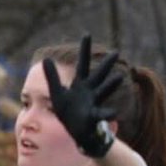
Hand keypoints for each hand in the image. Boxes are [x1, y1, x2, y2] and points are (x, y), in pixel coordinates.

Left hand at [42, 34, 123, 157]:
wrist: (76, 131)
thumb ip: (52, 77)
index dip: (84, 49)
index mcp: (81, 84)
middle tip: (116, 52)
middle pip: (98, 75)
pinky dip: (107, 114)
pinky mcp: (93, 118)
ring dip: (111, 85)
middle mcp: (90, 91)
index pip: (83, 63)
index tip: (87, 34)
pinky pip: (101, 115)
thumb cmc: (68, 112)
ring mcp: (93, 104)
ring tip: (119, 77)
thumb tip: (46, 58)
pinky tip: (115, 113)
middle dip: (106, 65)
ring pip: (103, 92)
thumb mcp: (57, 93)